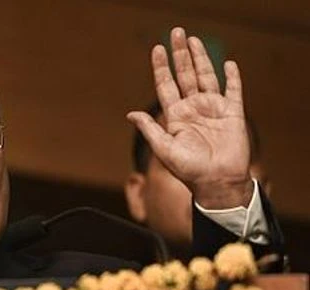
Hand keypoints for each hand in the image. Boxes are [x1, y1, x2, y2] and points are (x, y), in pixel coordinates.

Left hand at [127, 27, 252, 208]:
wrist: (216, 183)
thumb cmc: (189, 171)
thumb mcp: (164, 149)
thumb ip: (150, 129)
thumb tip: (130, 114)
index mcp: (175, 116)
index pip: (166, 86)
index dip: (161, 68)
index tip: (157, 49)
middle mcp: (193, 109)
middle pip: (185, 75)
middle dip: (180, 54)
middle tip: (176, 33)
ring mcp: (213, 109)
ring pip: (206, 77)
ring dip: (201, 58)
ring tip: (193, 40)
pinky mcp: (233, 113)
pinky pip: (233, 90)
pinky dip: (232, 77)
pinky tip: (228, 64)